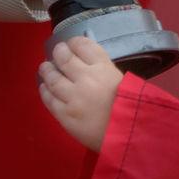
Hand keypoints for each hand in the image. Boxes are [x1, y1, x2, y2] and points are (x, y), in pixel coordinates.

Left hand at [37, 36, 123, 151]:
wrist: (130, 135)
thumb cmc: (134, 109)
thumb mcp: (125, 82)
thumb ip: (107, 72)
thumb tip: (91, 66)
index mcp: (104, 68)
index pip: (84, 46)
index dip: (75, 43)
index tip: (72, 44)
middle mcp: (86, 79)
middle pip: (64, 59)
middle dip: (59, 53)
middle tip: (57, 53)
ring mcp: (73, 98)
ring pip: (52, 79)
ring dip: (47, 70)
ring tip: (45, 68)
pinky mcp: (65, 115)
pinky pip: (49, 100)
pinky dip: (45, 91)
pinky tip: (45, 87)